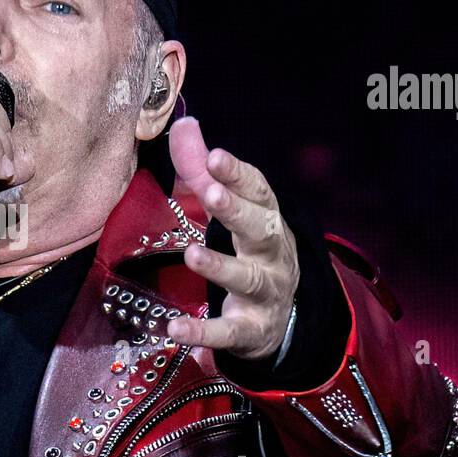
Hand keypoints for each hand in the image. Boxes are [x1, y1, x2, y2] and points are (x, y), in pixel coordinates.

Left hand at [165, 117, 299, 360]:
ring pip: (247, 278)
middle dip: (237, 212)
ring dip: (220, 266)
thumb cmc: (250, 251)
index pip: (259, 192)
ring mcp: (265, 293)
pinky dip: (202, 332)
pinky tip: (174, 328)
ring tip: (192, 254)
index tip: (217, 156)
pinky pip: (227, 332)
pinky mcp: (250, 330)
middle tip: (211, 193)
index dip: (239, 174)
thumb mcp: (231, 211)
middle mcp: (272, 254)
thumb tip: (185, 125)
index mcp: (268, 219)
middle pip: (260, 229)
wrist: (283, 316)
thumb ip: (202, 171)